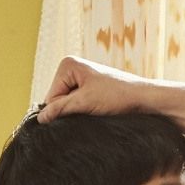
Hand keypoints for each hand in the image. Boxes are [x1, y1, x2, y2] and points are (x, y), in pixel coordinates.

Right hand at [38, 56, 184, 134]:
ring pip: (69, 106)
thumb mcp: (85, 103)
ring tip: (95, 114)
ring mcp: (82, 80)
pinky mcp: (91, 91)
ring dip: (78, 114)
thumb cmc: (118, 97)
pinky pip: (79, 106)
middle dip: (69, 112)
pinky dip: (85, 114)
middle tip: (88, 115)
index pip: (50, 97)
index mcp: (67, 65)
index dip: (60, 111)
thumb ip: (60, 109)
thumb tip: (39, 119)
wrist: (145, 100)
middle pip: (58, 101)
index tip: (80, 113)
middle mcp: (73, 69)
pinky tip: (98, 114)